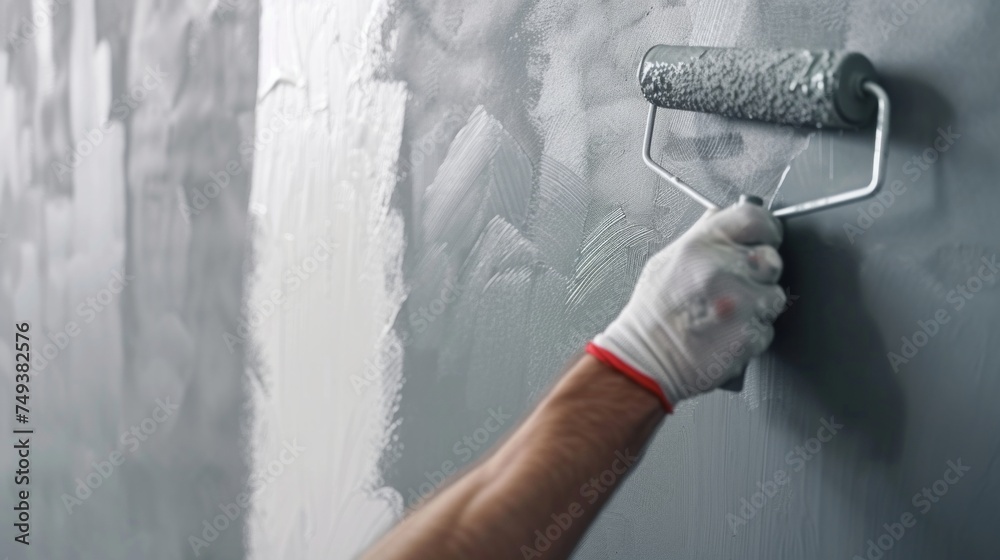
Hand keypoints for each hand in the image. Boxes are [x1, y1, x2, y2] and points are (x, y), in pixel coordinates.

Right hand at [588, 203, 786, 409]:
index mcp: (700, 246)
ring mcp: (739, 302)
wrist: (645, 360)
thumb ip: (702, 238)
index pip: (754, 219)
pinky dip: (752, 333)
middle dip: (760, 273)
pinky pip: (768, 327)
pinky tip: (727, 333)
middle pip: (771, 258)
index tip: (765, 237)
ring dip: (757, 306)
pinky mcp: (750, 333)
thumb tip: (723, 218)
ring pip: (774, 295)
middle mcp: (721, 269)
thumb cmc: (652, 316)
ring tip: (725, 314)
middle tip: (736, 286)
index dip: (766, 228)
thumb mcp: (666, 262)